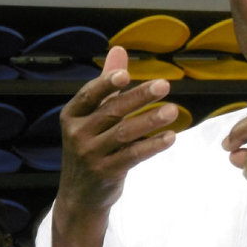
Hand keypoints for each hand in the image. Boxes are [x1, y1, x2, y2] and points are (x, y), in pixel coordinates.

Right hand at [55, 47, 177, 217]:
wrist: (80, 196)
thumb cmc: (90, 148)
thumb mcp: (92, 117)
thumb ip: (108, 85)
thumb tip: (119, 50)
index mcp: (73, 115)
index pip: (89, 95)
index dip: (106, 83)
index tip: (125, 74)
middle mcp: (78, 134)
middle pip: (112, 111)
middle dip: (139, 97)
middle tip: (164, 85)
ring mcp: (91, 155)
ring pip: (124, 134)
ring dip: (150, 121)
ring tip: (173, 111)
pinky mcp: (106, 172)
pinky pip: (132, 156)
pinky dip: (152, 146)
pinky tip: (170, 137)